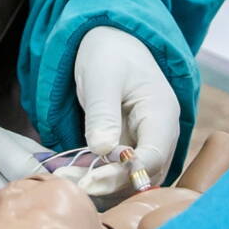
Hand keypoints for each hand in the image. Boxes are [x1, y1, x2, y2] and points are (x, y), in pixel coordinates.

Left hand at [73, 27, 180, 195]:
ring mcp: (144, 144)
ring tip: (66, 179)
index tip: (91, 181)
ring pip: (130, 179)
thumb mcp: (101, 77)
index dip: (125, 173)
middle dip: (109, 184)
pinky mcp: (127, 150)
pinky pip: (116, 172)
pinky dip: (95, 176)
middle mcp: (160, 135)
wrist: (110, 43)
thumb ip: (101, 113)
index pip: (153, 156)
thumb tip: (101, 150)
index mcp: (162, 114)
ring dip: (101, 185)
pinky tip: (70, 174)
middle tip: (72, 185)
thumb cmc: (109, 53)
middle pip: (143, 174)